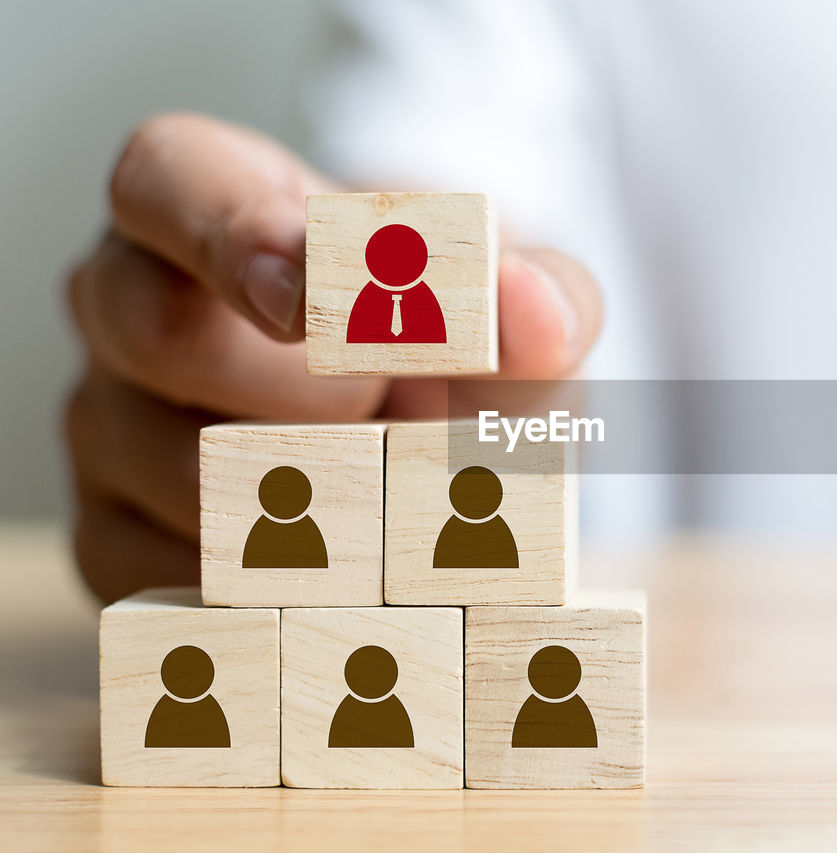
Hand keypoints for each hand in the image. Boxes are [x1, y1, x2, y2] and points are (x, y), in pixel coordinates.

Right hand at [65, 113, 601, 602]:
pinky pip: (172, 572)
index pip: (167, 181)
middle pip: (157, 332)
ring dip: (308, 495)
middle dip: (302, 388)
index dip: (235, 237)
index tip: (321, 304)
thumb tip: (531, 309)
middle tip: (389, 411)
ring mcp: (106, 424)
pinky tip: (345, 562)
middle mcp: (130, 304)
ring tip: (388, 488)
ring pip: (174, 470)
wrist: (437, 438)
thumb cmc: (452, 340)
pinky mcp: (109, 534)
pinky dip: (279, 579)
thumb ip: (538, 296)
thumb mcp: (510, 309)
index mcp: (207, 200)